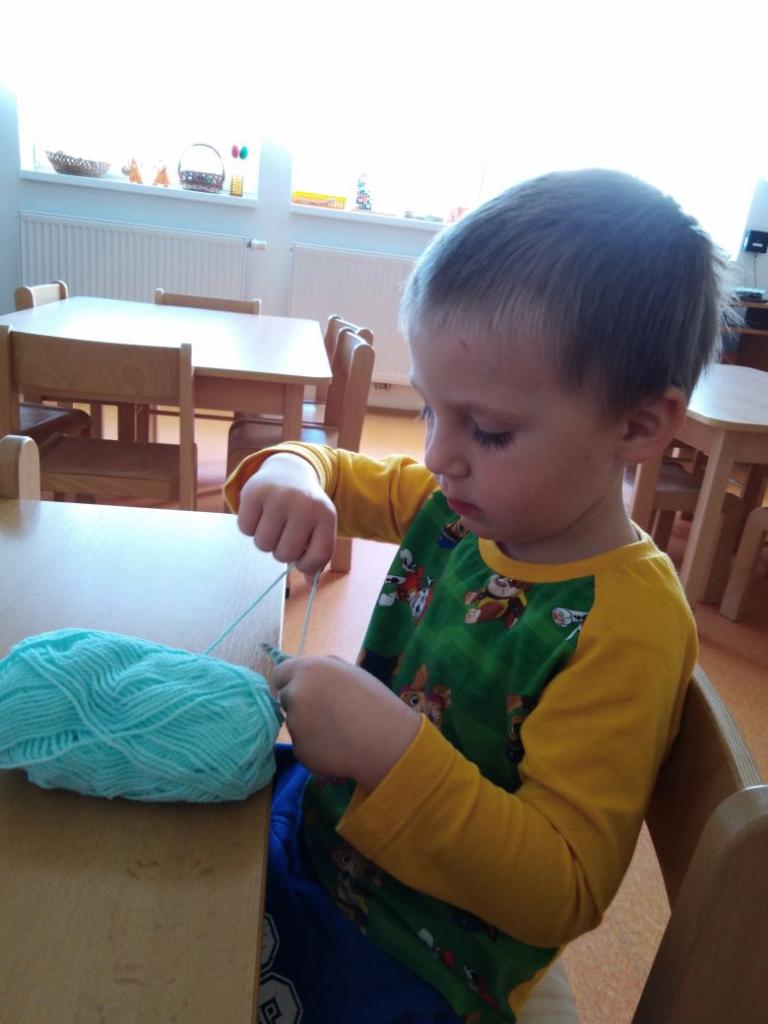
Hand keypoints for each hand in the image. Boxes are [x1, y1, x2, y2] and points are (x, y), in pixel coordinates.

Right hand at [237, 454, 336, 573]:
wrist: (289, 471)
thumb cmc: (304, 508)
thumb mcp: (318, 526)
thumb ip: (316, 555)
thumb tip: (311, 583)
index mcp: (326, 515)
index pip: (317, 557)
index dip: (306, 566)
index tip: (301, 560)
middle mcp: (304, 505)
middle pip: (285, 554)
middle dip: (281, 552)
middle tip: (283, 535)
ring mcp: (279, 497)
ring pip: (263, 544)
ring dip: (265, 541)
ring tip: (272, 523)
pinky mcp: (255, 492)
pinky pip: (246, 529)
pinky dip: (250, 527)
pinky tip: (260, 513)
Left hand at [272, 656, 421, 791]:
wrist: (385, 739)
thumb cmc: (373, 700)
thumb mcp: (350, 672)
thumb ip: (323, 670)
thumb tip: (307, 674)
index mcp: (308, 670)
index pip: (280, 674)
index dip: (292, 681)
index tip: (305, 690)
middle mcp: (295, 694)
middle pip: (285, 698)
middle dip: (300, 703)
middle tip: (327, 712)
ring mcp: (294, 724)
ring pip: (294, 723)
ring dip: (308, 725)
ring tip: (338, 729)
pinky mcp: (299, 750)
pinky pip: (302, 745)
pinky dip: (315, 745)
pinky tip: (337, 745)